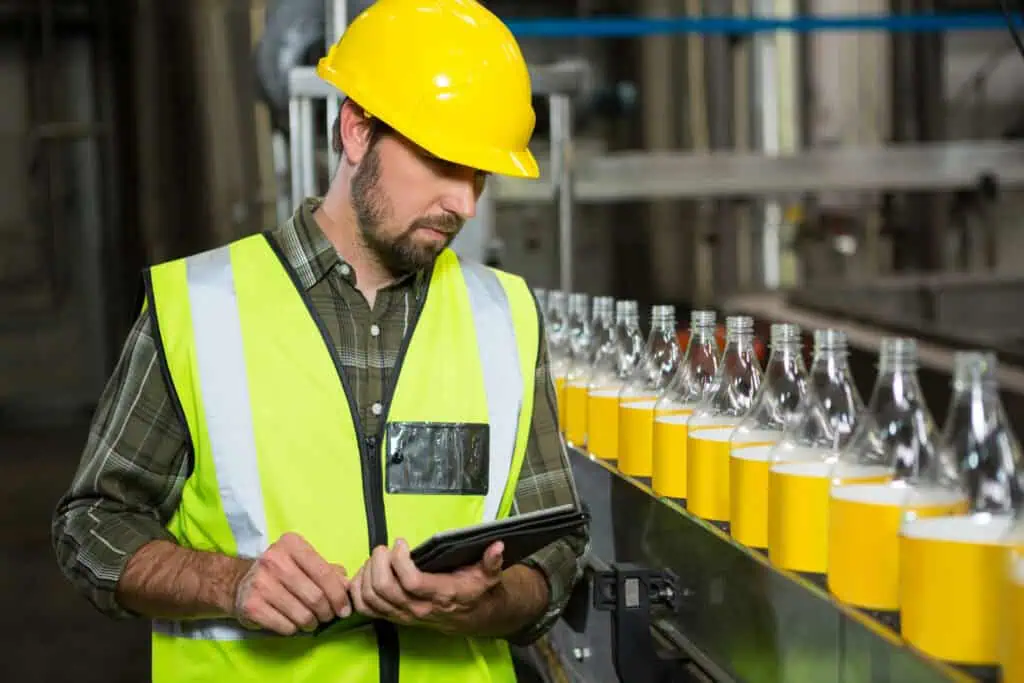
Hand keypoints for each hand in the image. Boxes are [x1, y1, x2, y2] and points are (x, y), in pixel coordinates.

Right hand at [232, 532, 350, 634]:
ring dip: (312, 623)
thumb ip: (329, 571)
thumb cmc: (281, 572)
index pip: (324, 572)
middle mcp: (274, 560)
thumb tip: (348, 586)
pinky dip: (294, 629)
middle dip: (327, 612)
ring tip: (310, 621)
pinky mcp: (251, 606)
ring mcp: (260, 583)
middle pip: (315, 596)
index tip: (345, 609)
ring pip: (302, 615)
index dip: (339, 595)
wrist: (240, 583)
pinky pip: (285, 627)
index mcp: (291, 544)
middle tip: (327, 616)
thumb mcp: (304, 562)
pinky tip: (291, 623)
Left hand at [350, 538, 503, 628]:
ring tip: (378, 558)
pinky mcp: (393, 616)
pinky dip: (358, 589)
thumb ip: (492, 561)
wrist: (472, 616)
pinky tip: (366, 572)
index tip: (401, 543)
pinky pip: (365, 607)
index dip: (400, 560)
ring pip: (371, 598)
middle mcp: (418, 608)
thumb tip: (497, 546)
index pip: (410, 582)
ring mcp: (403, 614)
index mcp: (440, 595)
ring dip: (367, 573)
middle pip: (384, 589)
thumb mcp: (489, 575)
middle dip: (378, 562)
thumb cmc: (475, 591)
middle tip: (385, 548)